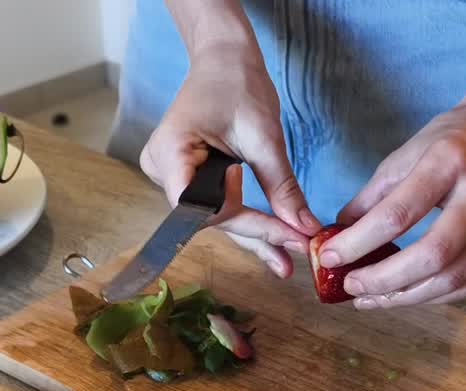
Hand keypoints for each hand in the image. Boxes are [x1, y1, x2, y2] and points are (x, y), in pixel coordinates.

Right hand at [140, 44, 320, 277]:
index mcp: (170, 153)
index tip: (289, 237)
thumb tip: (304, 227)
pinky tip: (273, 235)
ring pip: (215, 215)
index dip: (248, 225)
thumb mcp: (265, 135)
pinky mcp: (185, 175)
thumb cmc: (237, 82)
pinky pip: (216, 203)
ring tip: (287, 257)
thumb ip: (281, 185)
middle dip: (256, 235)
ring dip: (253, 232)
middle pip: (211, 217)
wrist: (223, 57)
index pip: (206, 208)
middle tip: (294, 256)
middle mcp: (161, 169)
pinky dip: (245, 217)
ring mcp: (169, 174)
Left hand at [322, 95, 465, 308]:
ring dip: (405, 297)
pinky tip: (403, 294)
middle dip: (385, 280)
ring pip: (452, 278)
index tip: (330, 258)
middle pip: (433, 254)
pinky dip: (430, 295)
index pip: (399, 213)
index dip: (359, 242)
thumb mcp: (407, 152)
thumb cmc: (454, 136)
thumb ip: (373, 196)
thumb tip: (337, 237)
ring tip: (370, 299)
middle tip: (351, 287)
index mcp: (448, 162)